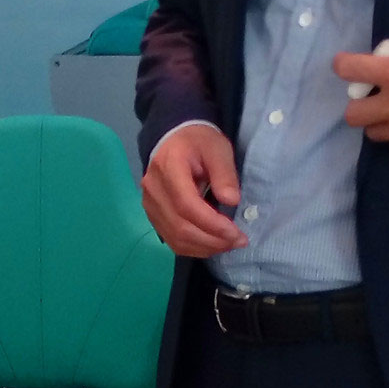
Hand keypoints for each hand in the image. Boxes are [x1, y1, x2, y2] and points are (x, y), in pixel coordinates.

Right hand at [141, 123, 247, 257]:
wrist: (174, 139)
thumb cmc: (198, 142)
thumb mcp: (218, 149)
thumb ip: (224, 173)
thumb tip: (231, 201)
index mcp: (168, 167)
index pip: (186, 204)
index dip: (211, 223)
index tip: (235, 232)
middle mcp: (153, 189)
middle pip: (180, 226)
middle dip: (212, 240)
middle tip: (239, 241)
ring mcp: (149, 204)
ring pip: (175, 237)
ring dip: (204, 247)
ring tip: (228, 244)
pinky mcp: (152, 215)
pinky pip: (171, 239)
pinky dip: (193, 248)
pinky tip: (212, 245)